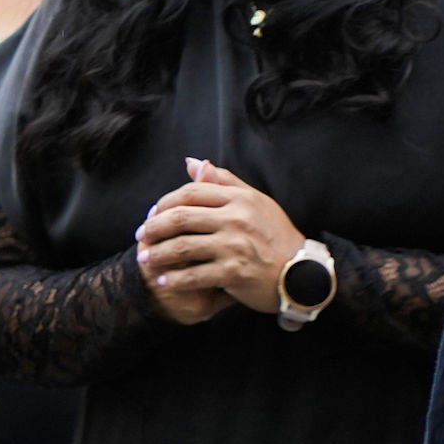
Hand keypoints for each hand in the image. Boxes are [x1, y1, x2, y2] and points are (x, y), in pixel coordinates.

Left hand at [135, 158, 305, 325]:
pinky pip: (194, 275)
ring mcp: (235, 245)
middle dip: (153, 228)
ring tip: (145, 259)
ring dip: (157, 254)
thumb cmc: (275, 236)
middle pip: (180, 218)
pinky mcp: (234, 272)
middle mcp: (236, 218)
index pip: (190, 192)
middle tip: (140, 237)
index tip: (151, 215)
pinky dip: (175, 279)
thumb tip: (193, 162)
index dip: (164, 203)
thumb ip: (224, 181)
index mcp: (239, 199)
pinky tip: (164, 281)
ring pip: (182, 246)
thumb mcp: (255, 202)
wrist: (303, 273)